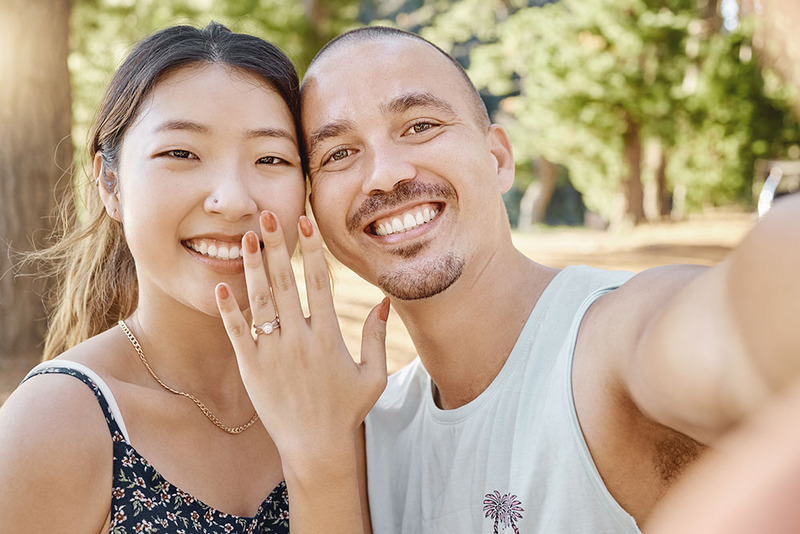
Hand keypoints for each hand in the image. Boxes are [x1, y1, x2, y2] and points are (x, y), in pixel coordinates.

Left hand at [215, 211, 388, 465]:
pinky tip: (222, 285)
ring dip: (252, 268)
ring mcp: (272, 353)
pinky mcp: (251, 367)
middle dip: (276, 247)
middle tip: (268, 215)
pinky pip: (237, 332)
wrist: (314, 446)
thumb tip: (384, 301)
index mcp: (328, 338)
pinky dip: (229, 309)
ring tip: (246, 238)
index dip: (311, 251)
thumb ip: (378, 338)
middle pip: (285, 283)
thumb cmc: (346, 410)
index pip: (319, 283)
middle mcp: (298, 340)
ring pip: (260, 302)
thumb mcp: (373, 376)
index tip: (305, 223)